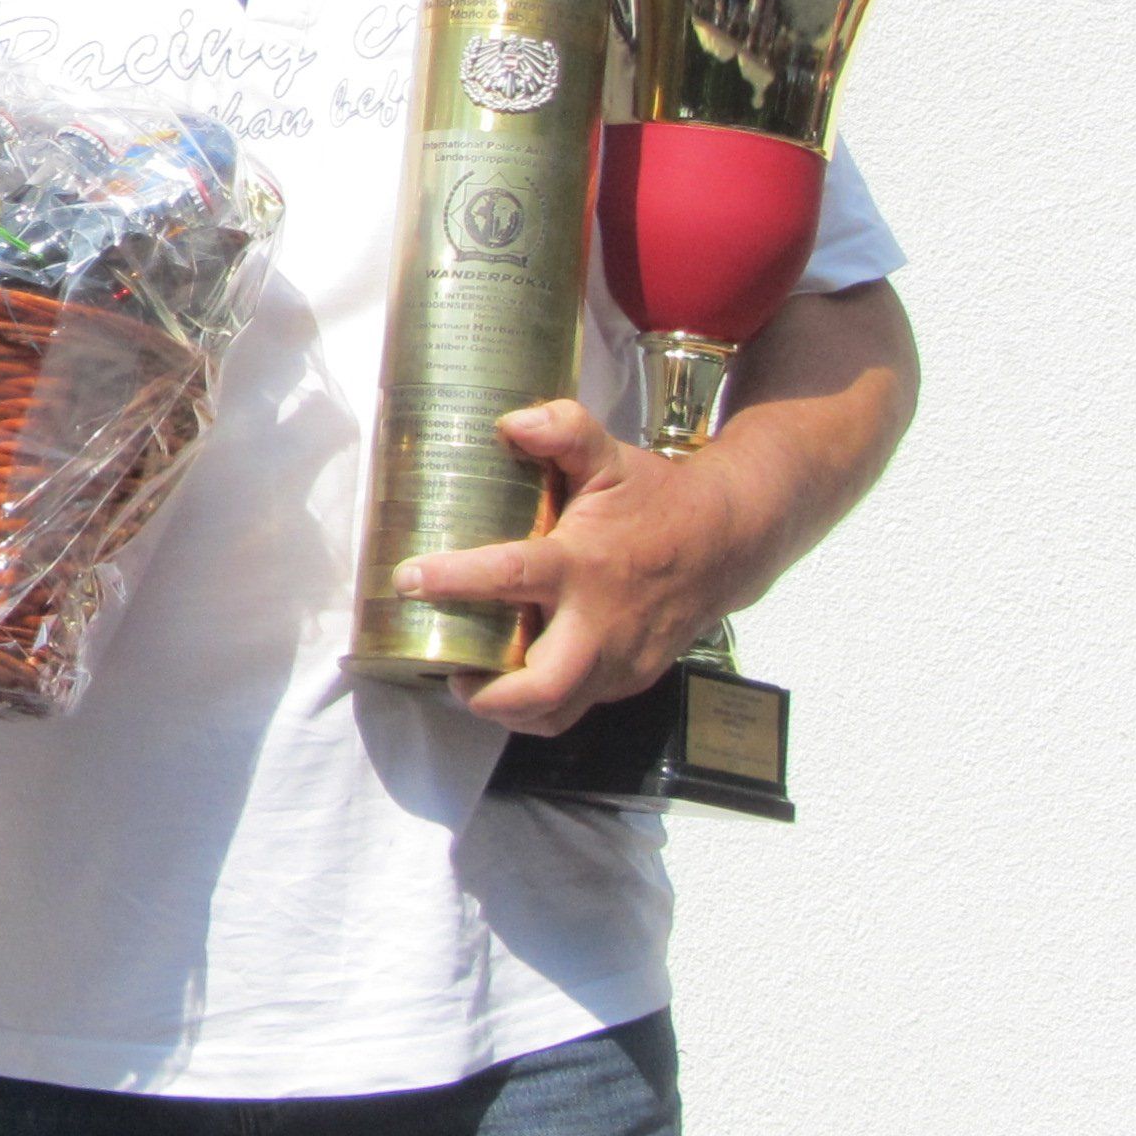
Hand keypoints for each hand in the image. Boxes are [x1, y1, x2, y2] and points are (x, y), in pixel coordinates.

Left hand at [396, 398, 754, 735]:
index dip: (454, 581)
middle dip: (485, 695)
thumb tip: (510, 422)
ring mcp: (619, 661)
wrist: (728, 542)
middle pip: (541, 689)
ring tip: (472, 682)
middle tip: (447, 669)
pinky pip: (578, 705)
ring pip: (556, 714)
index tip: (407, 579)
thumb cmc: (655, 499)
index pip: (512, 578)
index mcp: (585, 564)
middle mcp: (601, 624)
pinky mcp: (629, 680)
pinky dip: (540, 702)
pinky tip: (514, 676)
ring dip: (507, 709)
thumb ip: (563, 430)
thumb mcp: (610, 456)